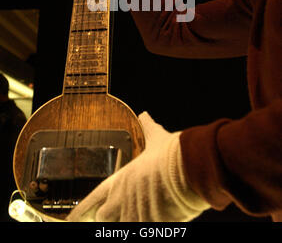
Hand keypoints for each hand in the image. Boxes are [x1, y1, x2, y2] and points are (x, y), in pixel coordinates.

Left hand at [67, 112, 209, 221]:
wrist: (188, 169)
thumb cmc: (171, 154)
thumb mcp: (156, 138)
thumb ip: (148, 127)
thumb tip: (145, 114)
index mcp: (121, 179)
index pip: (93, 199)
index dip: (80, 210)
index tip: (70, 219)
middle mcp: (121, 200)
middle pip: (103, 218)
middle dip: (110, 217)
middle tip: (122, 212)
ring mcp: (134, 215)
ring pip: (120, 227)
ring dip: (129, 220)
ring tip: (144, 212)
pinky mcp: (148, 226)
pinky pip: (141, 229)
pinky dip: (146, 226)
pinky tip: (155, 220)